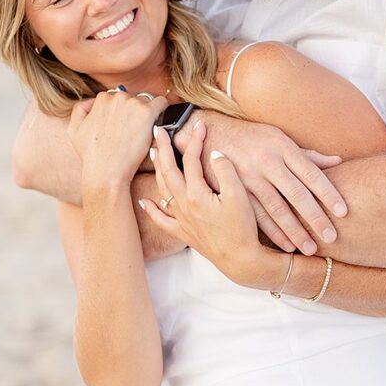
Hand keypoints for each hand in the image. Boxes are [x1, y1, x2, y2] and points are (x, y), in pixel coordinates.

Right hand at [68, 91, 167, 188]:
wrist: (106, 172)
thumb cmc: (91, 156)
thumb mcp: (74, 131)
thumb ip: (80, 110)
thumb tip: (92, 102)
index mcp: (102, 99)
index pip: (118, 98)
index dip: (122, 112)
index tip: (124, 125)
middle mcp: (117, 97)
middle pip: (133, 98)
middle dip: (134, 112)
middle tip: (134, 131)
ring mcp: (133, 104)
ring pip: (147, 101)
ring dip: (147, 113)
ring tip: (144, 131)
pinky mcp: (147, 113)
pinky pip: (162, 103)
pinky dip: (163, 110)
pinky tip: (160, 122)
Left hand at [140, 121, 284, 289]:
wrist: (241, 259)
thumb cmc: (242, 228)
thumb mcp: (239, 195)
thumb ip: (225, 171)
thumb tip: (214, 153)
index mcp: (196, 194)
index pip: (191, 160)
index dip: (195, 141)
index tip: (200, 125)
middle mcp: (184, 205)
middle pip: (168, 171)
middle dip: (162, 148)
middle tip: (158, 130)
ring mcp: (182, 219)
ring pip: (163, 190)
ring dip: (157, 170)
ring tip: (152, 153)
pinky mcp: (184, 233)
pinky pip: (162, 220)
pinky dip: (151, 209)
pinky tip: (143, 201)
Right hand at [174, 111, 345, 255]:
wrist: (210, 132)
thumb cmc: (252, 137)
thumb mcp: (278, 138)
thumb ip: (307, 155)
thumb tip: (338, 161)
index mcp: (282, 147)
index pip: (311, 172)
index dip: (328, 193)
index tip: (343, 212)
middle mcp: (267, 162)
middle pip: (296, 193)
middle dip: (315, 217)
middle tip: (332, 237)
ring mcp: (249, 177)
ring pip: (276, 208)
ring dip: (294, 230)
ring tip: (310, 249)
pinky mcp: (234, 190)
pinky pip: (255, 215)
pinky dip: (271, 232)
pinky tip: (284, 245)